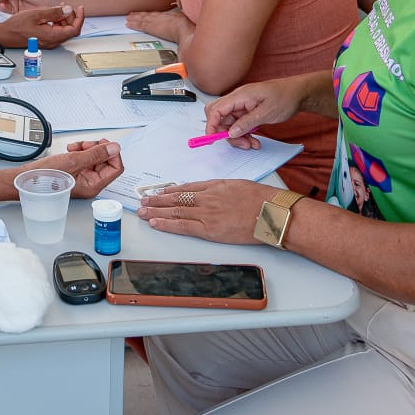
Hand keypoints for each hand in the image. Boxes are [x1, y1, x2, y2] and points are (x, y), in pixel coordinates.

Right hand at [1, 4, 83, 47]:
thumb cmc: (16, 27)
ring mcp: (48, 42)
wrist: (5, 35)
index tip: (79, 8)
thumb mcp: (36, 14)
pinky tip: (50, 15)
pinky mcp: (44, 40)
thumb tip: (68, 10)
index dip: (79, 17)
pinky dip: (57, 22)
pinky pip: (56, 32)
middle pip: (70, 30)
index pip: (75, 29)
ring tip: (57, 8)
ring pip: (63, 30)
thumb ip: (54, 12)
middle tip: (65, 6)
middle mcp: (52, 41)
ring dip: (63, 19)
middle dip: (71, 17)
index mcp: (53, 36)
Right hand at [31, 140, 123, 198]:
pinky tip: (70, 149)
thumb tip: (114, 148)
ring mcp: (83, 177)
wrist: (27, 178)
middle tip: (85, 145)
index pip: (116, 168)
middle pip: (106, 161)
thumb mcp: (74, 161)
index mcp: (93, 185)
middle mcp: (90, 183)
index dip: (112, 153)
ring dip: (86, 148)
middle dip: (96, 149)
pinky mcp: (75, 172)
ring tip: (75, 147)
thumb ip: (96, 154)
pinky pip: (85, 159)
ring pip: (95, 158)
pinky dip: (79, 151)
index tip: (103, 144)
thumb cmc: (46, 176)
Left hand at [126, 8, 191, 43]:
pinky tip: (129, 24)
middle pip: (147, 16)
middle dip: (139, 16)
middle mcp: (159, 17)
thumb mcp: (185, 19)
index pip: (155, 15)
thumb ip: (182, 18)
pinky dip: (134, 24)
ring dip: (134, 19)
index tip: (144, 14)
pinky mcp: (151, 28)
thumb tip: (184, 18)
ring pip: (142, 19)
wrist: (184, 30)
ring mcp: (155, 22)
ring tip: (128, 18)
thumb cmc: (186, 25)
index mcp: (167, 15)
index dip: (149, 14)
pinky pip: (140, 25)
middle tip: (131, 15)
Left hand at [136, 179, 272, 243]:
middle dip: (157, 200)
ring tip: (143, 211)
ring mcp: (206, 213)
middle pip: (176, 199)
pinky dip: (167, 224)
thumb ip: (220, 189)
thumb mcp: (237, 186)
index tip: (158, 192)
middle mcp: (207, 198)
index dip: (169, 191)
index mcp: (214, 186)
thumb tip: (208, 192)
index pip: (185, 188)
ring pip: (175, 212)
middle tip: (143, 201)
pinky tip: (156, 223)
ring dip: (156, 212)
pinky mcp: (209, 229)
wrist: (272, 212)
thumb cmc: (261, 200)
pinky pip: (183, 226)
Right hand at [204, 79, 307, 148]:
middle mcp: (238, 100)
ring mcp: (242, 106)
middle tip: (240, 143)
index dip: (211, 125)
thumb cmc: (285, 97)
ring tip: (251, 144)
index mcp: (240, 96)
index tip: (212, 138)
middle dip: (226, 133)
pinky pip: (239, 125)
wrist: (299, 94)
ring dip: (237, 136)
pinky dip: (244, 134)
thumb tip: (231, 132)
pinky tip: (254, 140)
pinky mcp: (247, 111)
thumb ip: (246, 123)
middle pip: (220, 118)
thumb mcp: (266, 112)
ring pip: (230, 124)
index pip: (216, 110)